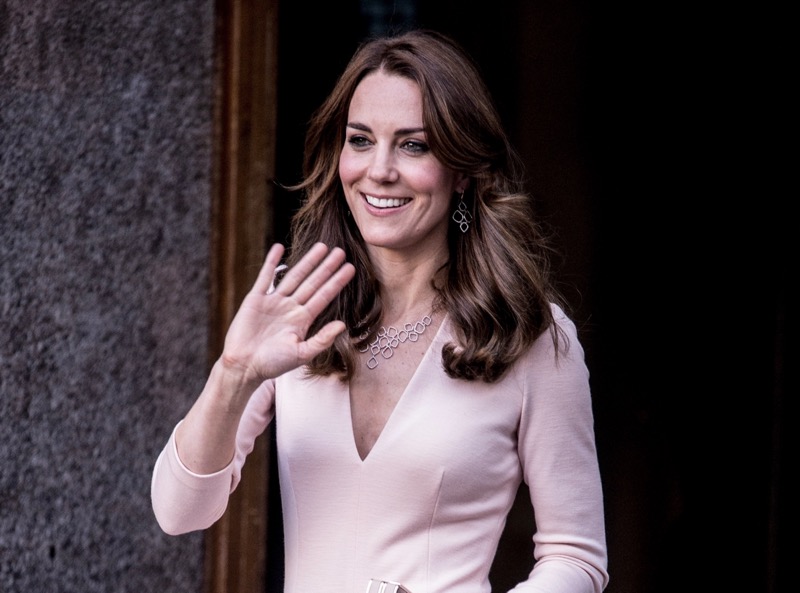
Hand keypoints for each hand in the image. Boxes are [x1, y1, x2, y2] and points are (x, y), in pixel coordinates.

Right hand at [220, 242, 355, 385]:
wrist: (244, 366)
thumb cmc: (272, 364)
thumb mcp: (301, 354)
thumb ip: (322, 340)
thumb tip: (343, 325)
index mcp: (302, 320)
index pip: (324, 296)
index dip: (337, 282)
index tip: (350, 268)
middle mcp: (290, 308)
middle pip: (312, 282)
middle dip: (326, 267)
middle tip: (341, 251)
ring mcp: (274, 302)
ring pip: (294, 276)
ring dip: (307, 261)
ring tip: (321, 247)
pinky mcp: (255, 299)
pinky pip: (265, 277)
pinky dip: (271, 262)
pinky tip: (279, 248)